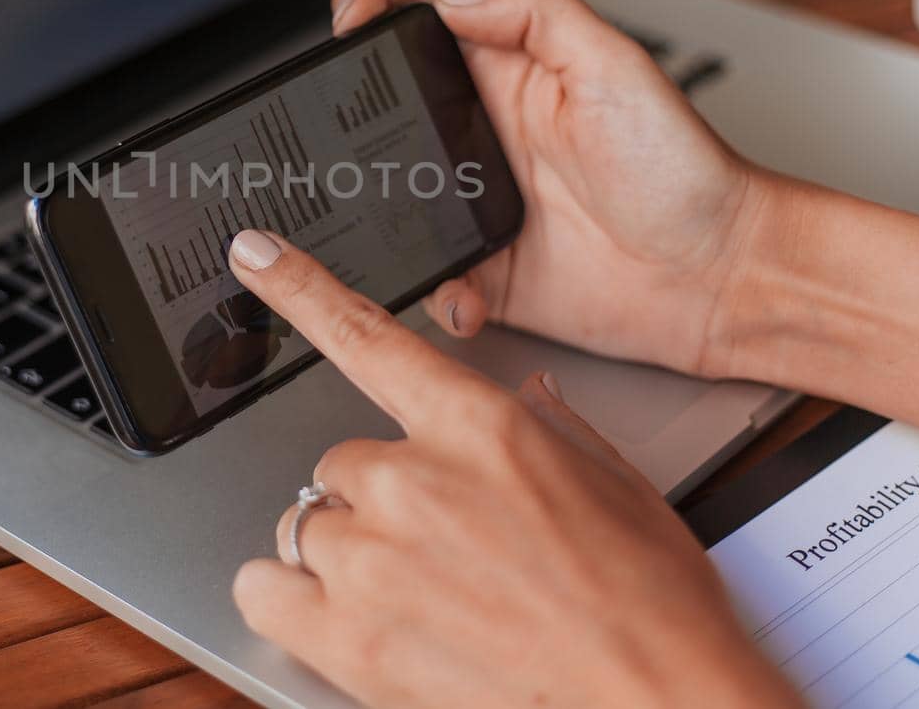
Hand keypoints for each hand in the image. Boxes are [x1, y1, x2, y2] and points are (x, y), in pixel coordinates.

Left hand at [227, 232, 800, 708]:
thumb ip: (551, 429)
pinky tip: (346, 618)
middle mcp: (413, 480)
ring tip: (412, 596)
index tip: (257, 255)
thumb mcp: (618, 486)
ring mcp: (372, 559)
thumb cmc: (652, 610)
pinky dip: (291, 599)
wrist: (661, 706)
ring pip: (306, 524)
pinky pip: (265, 589)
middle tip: (439, 551)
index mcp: (480, 427)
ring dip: (345, 552)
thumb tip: (526, 401)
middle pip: (341, 463)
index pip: (367, 336)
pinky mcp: (346, 639)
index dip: (302, 288)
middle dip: (379, 501)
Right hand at [330, 0, 769, 376]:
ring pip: (388, 195)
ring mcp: (476, 201)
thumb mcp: (616, 64)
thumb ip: (537, 14)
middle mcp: (482, 130)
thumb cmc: (683, 171)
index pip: (421, 11)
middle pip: (383, 102)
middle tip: (336, 126)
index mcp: (509, 69)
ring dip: (376, 211)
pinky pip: (428, 277)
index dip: (374, 1)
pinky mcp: (482, 269)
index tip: (352, 22)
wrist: (717, 277)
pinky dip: (434, 290)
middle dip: (346, 112)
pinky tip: (463, 289)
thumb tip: (452, 0)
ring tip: (388, 219)